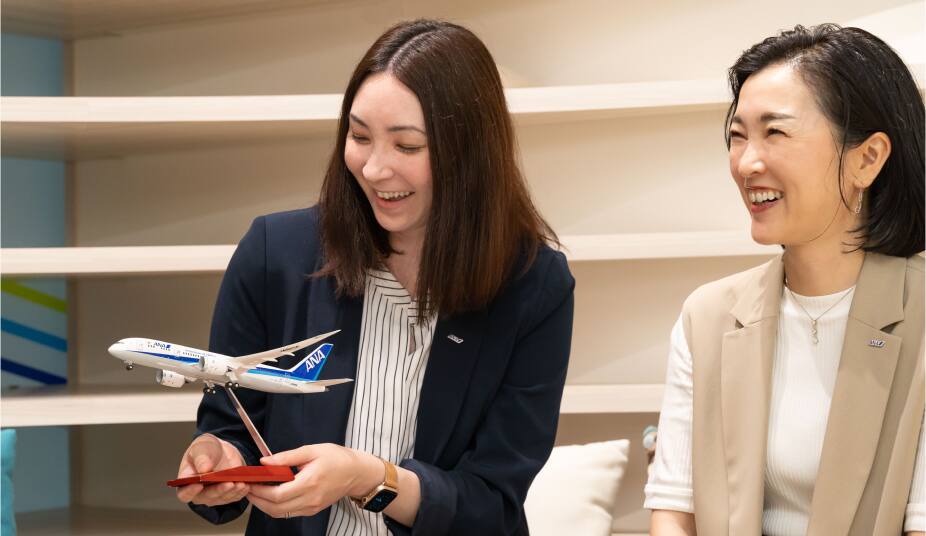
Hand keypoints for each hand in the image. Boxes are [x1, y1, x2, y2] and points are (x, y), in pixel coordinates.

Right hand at [176, 433, 249, 506]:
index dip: (190, 491)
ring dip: (232, 492)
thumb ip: (201, 458)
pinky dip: (240, 492)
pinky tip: (246, 485)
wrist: (221, 450)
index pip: (184, 493)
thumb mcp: (201, 448)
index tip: (199, 485)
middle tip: (229, 483)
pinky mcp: (227, 494)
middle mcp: (199, 493)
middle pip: (207, 497)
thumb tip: (204, 469)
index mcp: (187, 482)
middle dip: (218, 490)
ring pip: (222, 498)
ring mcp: (214, 495)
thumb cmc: (206, 450)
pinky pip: (234, 497)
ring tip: (240, 483)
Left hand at [246, 443, 382, 517]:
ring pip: (280, 514)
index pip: (278, 494)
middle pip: (275, 508)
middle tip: (248, 488)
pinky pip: (289, 513)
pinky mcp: (312, 510)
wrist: (357, 473)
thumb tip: (264, 462)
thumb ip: (287, 457)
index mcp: (310, 482)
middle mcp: (310, 499)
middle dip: (258, 500)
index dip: (260, 490)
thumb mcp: (312, 450)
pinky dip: (276, 506)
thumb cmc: (337, 458)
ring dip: (264, 505)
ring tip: (257, 491)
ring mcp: (311, 507)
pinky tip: (272, 494)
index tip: (250, 482)